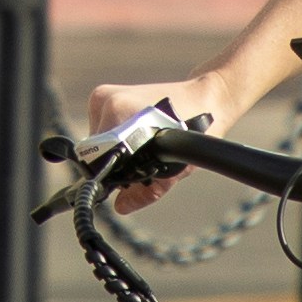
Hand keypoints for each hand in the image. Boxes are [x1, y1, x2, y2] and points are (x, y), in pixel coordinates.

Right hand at [75, 75, 236, 212]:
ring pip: (99, 139)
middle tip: (143, 161)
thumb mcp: (174, 167)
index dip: (110, 174)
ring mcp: (104, 95)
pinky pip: (103, 128)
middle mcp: (105, 100)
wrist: (206, 97)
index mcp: (116, 111)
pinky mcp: (107, 94)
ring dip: (117, 149)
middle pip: (96, 148)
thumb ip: (145, 191)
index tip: (128, 179)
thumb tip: (121, 206)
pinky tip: (140, 135)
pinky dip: (118, 137)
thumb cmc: (195, 128)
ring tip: (145, 145)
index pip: (95, 156)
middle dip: (115, 161)